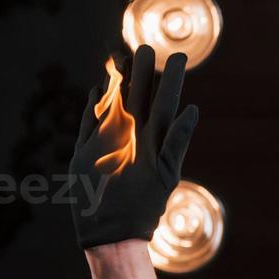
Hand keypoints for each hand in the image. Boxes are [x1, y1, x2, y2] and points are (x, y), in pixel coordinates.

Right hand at [69, 44, 198, 249]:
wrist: (112, 232)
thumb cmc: (143, 207)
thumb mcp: (165, 172)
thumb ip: (176, 140)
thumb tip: (193, 109)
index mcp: (155, 140)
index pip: (165, 103)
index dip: (170, 81)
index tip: (179, 56)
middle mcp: (134, 138)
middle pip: (139, 99)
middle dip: (142, 73)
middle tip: (145, 46)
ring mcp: (108, 143)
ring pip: (114, 106)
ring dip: (118, 84)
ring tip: (122, 57)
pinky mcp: (85, 153)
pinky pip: (88, 125)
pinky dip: (92, 108)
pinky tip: (97, 90)